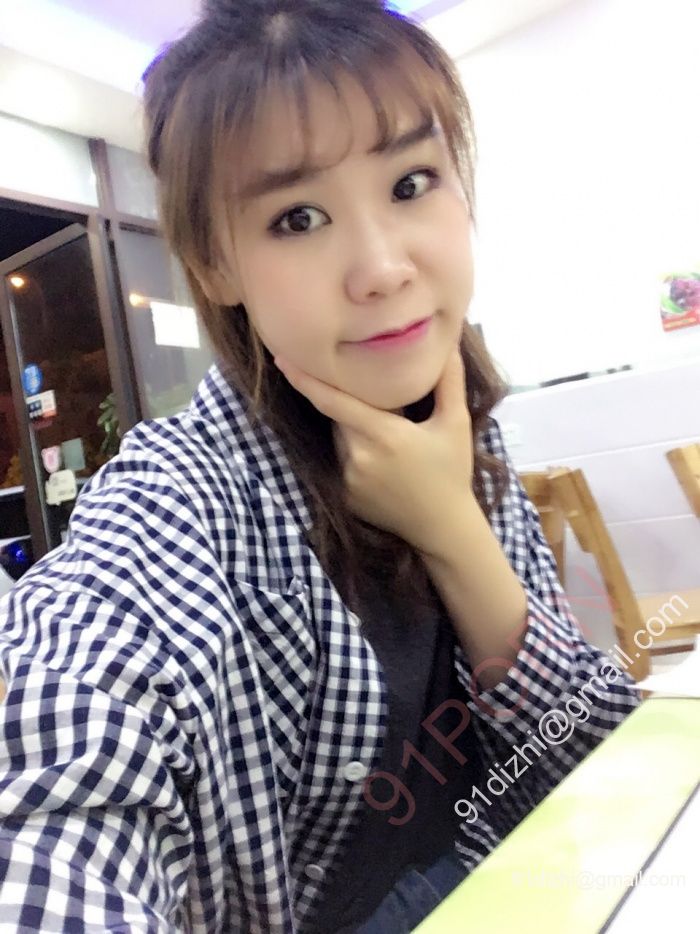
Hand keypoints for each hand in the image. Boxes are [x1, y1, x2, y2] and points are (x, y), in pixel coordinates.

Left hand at [274, 346, 474, 558]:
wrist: (443, 527)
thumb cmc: (452, 472)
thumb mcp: (455, 423)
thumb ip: (449, 381)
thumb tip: (449, 346)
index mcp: (384, 434)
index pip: (334, 401)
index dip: (306, 380)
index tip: (282, 359)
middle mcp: (359, 456)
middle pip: (338, 416)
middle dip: (352, 405)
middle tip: (382, 406)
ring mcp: (348, 479)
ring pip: (339, 438)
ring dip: (354, 430)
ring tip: (390, 441)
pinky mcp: (344, 496)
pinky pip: (340, 462)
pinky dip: (354, 454)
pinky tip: (384, 465)